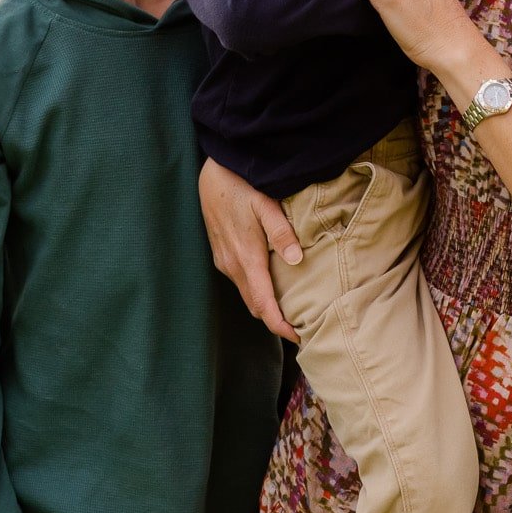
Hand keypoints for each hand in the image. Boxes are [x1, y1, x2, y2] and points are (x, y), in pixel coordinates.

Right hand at [199, 156, 302, 343]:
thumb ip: (280, 232)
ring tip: (289, 308)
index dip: (279, 324)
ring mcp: (224, 261)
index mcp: (246, 258)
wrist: (211, 175)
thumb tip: (296, 259)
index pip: (263, 304)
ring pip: (246, 294)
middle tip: (300, 325)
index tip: (297, 336)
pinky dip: (255, 290)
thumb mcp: (265, 204)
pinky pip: (240, 281)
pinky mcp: (221, 254)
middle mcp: (232, 265)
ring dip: (264, 305)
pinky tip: (270, 284)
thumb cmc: (241, 186)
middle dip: (274, 319)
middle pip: (254, 305)